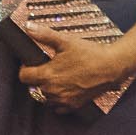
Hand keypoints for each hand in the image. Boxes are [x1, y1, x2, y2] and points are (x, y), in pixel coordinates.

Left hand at [18, 27, 135, 112]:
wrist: (111, 67)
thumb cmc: (90, 54)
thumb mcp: (65, 41)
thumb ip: (44, 34)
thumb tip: (28, 27)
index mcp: (48, 75)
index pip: (24, 77)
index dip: (25, 68)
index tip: (32, 63)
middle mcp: (53, 91)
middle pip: (34, 87)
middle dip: (37, 78)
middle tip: (48, 67)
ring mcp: (63, 100)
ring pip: (45, 98)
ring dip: (47, 89)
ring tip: (57, 78)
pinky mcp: (74, 105)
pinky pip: (58, 108)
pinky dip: (58, 101)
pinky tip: (64, 89)